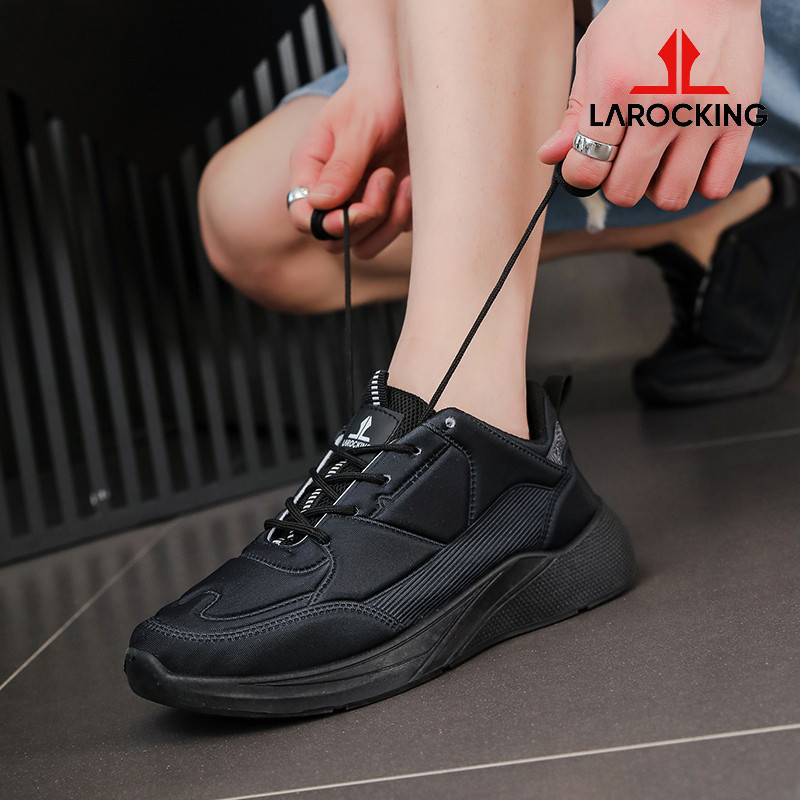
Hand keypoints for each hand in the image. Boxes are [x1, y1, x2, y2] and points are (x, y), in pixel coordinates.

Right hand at [288, 72, 411, 258]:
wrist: (405, 88)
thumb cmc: (374, 97)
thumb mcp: (357, 125)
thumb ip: (342, 166)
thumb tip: (321, 203)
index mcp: (311, 171)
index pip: (302, 217)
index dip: (324, 225)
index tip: (353, 212)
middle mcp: (332, 194)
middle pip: (334, 241)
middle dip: (363, 220)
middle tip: (384, 177)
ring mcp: (359, 204)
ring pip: (365, 245)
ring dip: (386, 222)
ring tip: (399, 179)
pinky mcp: (388, 208)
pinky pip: (393, 232)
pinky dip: (405, 215)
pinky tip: (411, 181)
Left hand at [538, 0, 763, 209]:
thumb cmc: (644, 15)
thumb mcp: (595, 54)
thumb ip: (573, 113)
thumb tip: (550, 158)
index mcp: (617, 89)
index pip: (586, 170)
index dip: (580, 175)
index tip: (586, 163)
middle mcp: (662, 106)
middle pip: (625, 192)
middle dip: (616, 183)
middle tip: (623, 160)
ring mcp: (704, 115)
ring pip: (670, 197)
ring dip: (657, 188)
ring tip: (658, 160)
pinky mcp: (740, 118)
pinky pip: (717, 185)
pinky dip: (700, 183)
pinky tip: (691, 161)